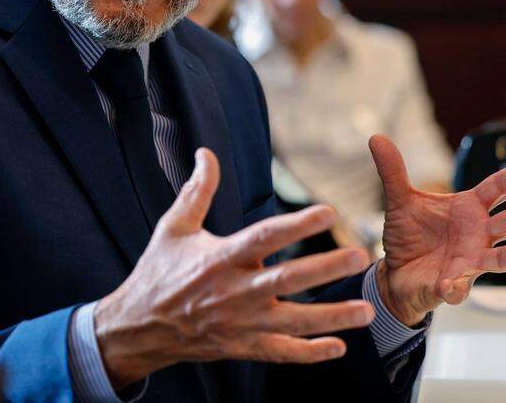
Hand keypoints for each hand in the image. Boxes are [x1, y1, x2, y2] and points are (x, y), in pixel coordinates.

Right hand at [94, 148, 374, 387]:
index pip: (265, 237)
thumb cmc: (159, 272)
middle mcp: (236, 291)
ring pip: (294, 323)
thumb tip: (206, 152)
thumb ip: (197, 190)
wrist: (138, 327)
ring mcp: (242, 323)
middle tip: (359, 257)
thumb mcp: (174, 227)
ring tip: (367, 311)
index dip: (297, 224)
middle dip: (325, 269)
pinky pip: (281, 353)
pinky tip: (339, 346)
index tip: (328, 211)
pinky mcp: (243, 347)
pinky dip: (310, 353)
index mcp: (221, 258)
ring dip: (332, 318)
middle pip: (287, 280)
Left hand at [370, 135, 505, 325]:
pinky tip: (448, 284)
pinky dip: (454, 287)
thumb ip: (393, 172)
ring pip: (501, 259)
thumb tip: (376, 137)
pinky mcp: (453, 285)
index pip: (496, 189)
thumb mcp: (399, 201)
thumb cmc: (409, 235)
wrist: (395, 272)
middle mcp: (478, 235)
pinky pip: (458, 287)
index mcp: (469, 209)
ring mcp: (470, 261)